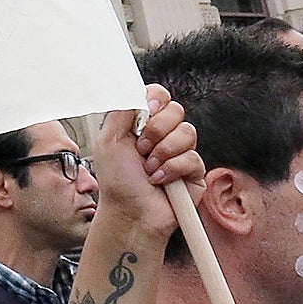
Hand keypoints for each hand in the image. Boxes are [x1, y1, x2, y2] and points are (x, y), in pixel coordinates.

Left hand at [91, 83, 203, 242]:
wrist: (130, 213)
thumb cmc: (117, 181)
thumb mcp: (108, 140)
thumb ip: (121, 110)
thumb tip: (135, 90)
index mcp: (142, 124)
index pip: (159, 96)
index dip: (156, 99)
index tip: (148, 109)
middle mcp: (163, 135)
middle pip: (176, 110)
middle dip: (156, 130)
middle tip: (141, 148)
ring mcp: (180, 152)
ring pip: (187, 131)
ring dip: (163, 151)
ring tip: (149, 168)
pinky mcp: (194, 171)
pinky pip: (193, 157)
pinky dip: (172, 169)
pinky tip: (160, 180)